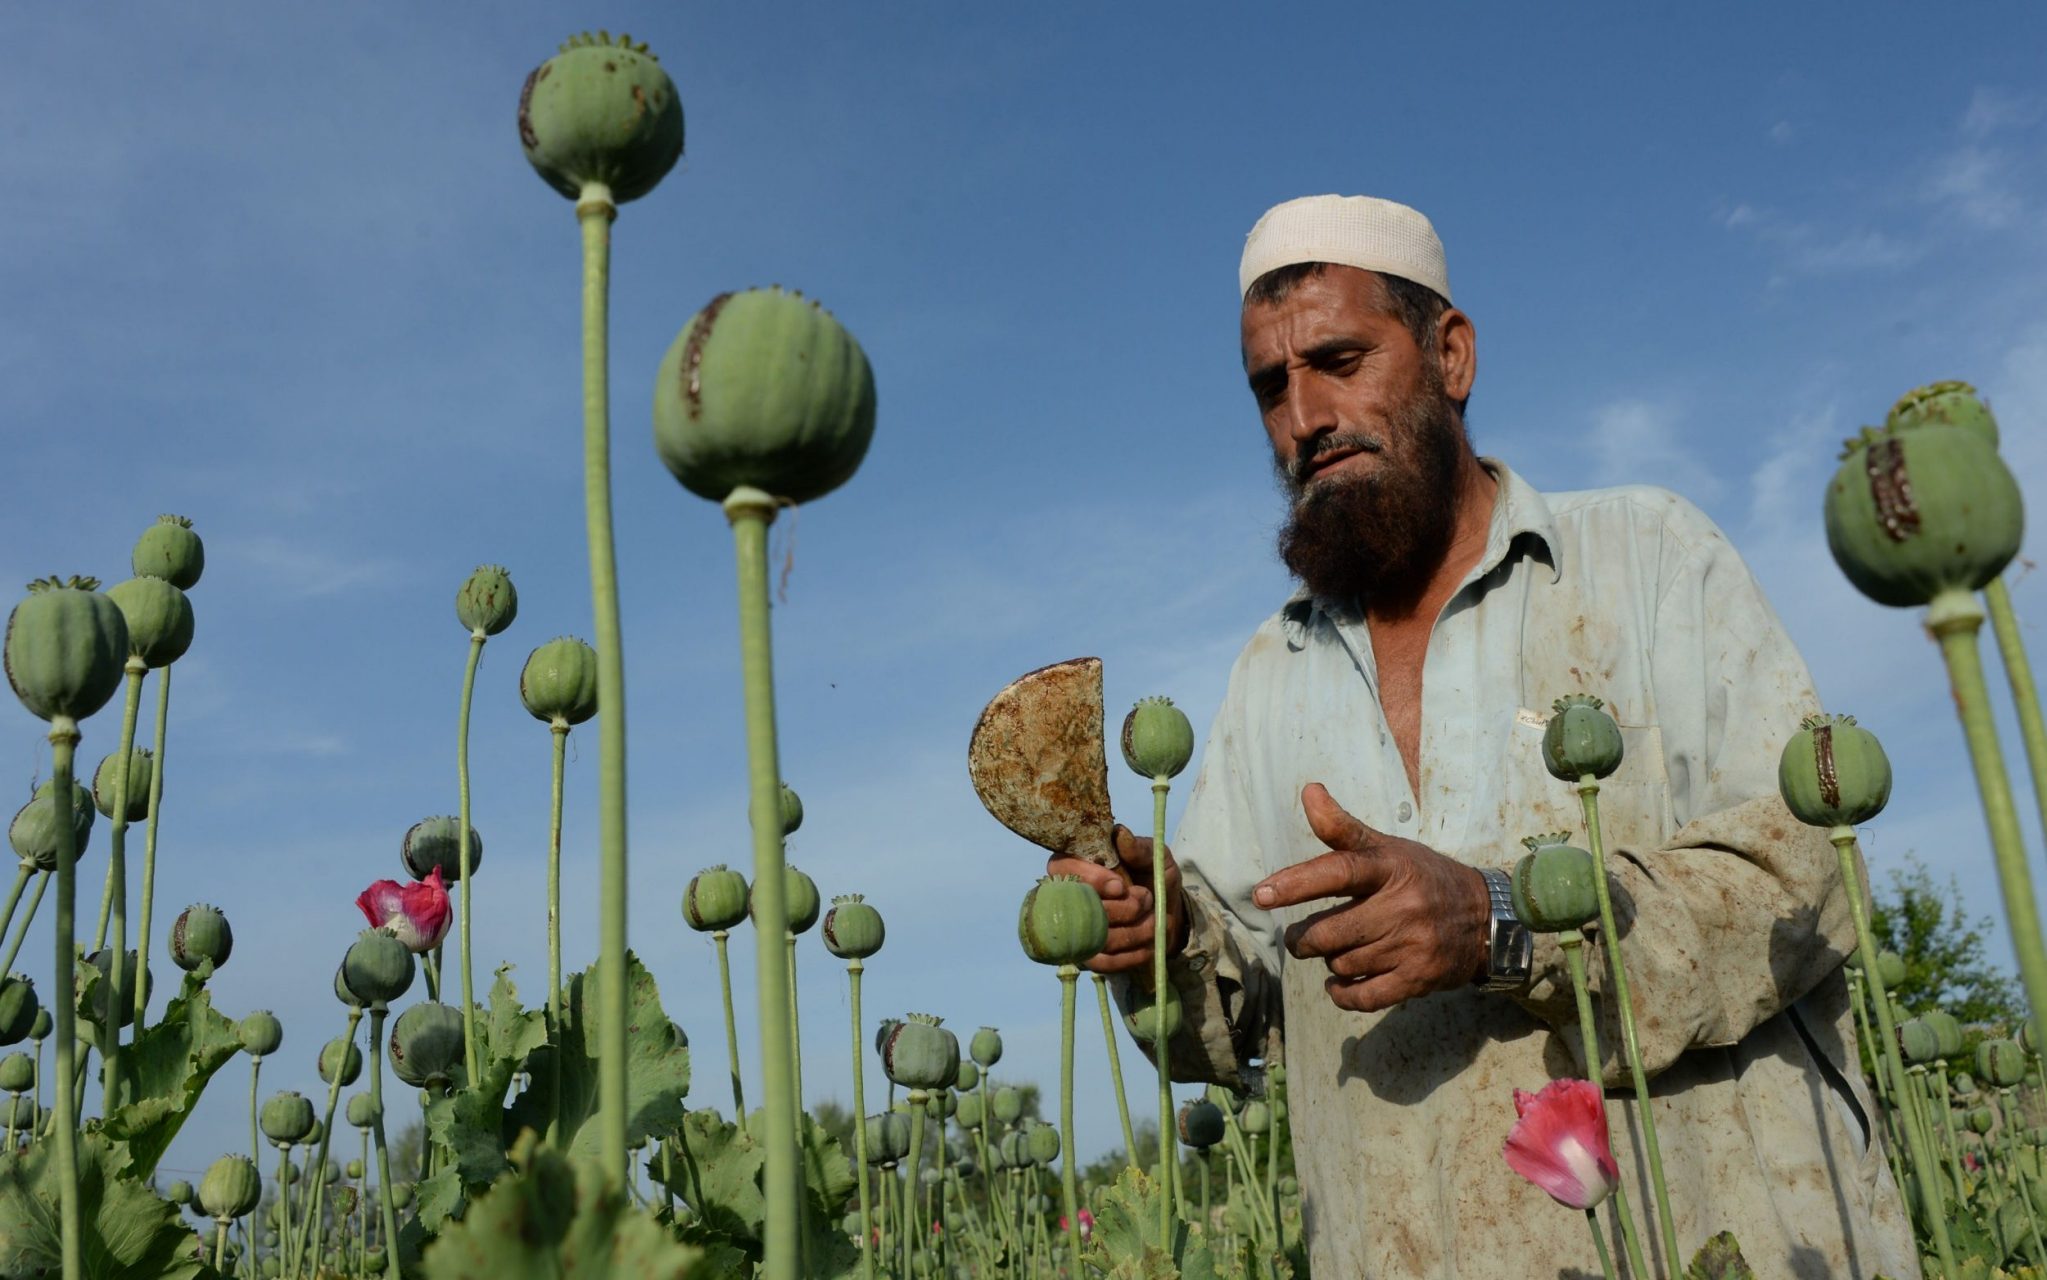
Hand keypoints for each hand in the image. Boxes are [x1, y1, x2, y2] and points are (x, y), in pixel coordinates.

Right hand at [1046, 825, 1186, 975]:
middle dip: (1121, 908)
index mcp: (1077, 865)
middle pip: (1078, 907)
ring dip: (1132, 930)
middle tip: (1146, 900)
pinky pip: (1102, 962)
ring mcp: (1075, 931)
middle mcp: (1067, 898)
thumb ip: (1140, 847)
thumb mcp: (1156, 858)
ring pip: (1094, 937)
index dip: (1088, 879)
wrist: (1172, 918)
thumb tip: (1121, 835)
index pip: (1060, 868)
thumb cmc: (1155, 880)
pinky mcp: (1088, 957)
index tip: (1120, 885)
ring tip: (1152, 920)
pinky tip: (1148, 944)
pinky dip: (1131, 954)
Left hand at [1252, 783, 1489, 1012]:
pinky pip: (1364, 997)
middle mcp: (1403, 907)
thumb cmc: (1423, 878)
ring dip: (1330, 960)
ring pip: (1343, 963)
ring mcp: (1413, 946)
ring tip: (1337, 948)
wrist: (1486, 918)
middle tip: (1298, 937)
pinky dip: (1342, 993)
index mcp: (1391, 868)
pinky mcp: (1419, 979)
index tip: (1261, 894)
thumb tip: (1308, 791)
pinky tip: (1338, 982)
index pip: (1338, 871)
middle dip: (1303, 938)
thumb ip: (1342, 828)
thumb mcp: (1389, 848)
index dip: (1297, 883)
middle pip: (1330, 932)